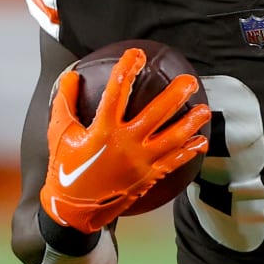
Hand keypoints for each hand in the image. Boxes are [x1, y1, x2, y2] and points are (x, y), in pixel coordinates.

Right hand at [40, 47, 211, 234]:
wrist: (73, 210)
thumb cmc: (64, 168)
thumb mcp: (59, 133)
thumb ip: (65, 102)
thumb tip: (71, 75)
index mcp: (102, 130)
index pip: (116, 92)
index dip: (127, 69)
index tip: (137, 54)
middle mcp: (125, 145)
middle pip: (156, 114)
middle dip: (175, 96)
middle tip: (190, 82)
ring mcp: (139, 163)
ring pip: (172, 139)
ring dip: (191, 124)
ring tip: (204, 110)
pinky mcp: (147, 178)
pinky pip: (173, 162)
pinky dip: (188, 151)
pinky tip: (200, 141)